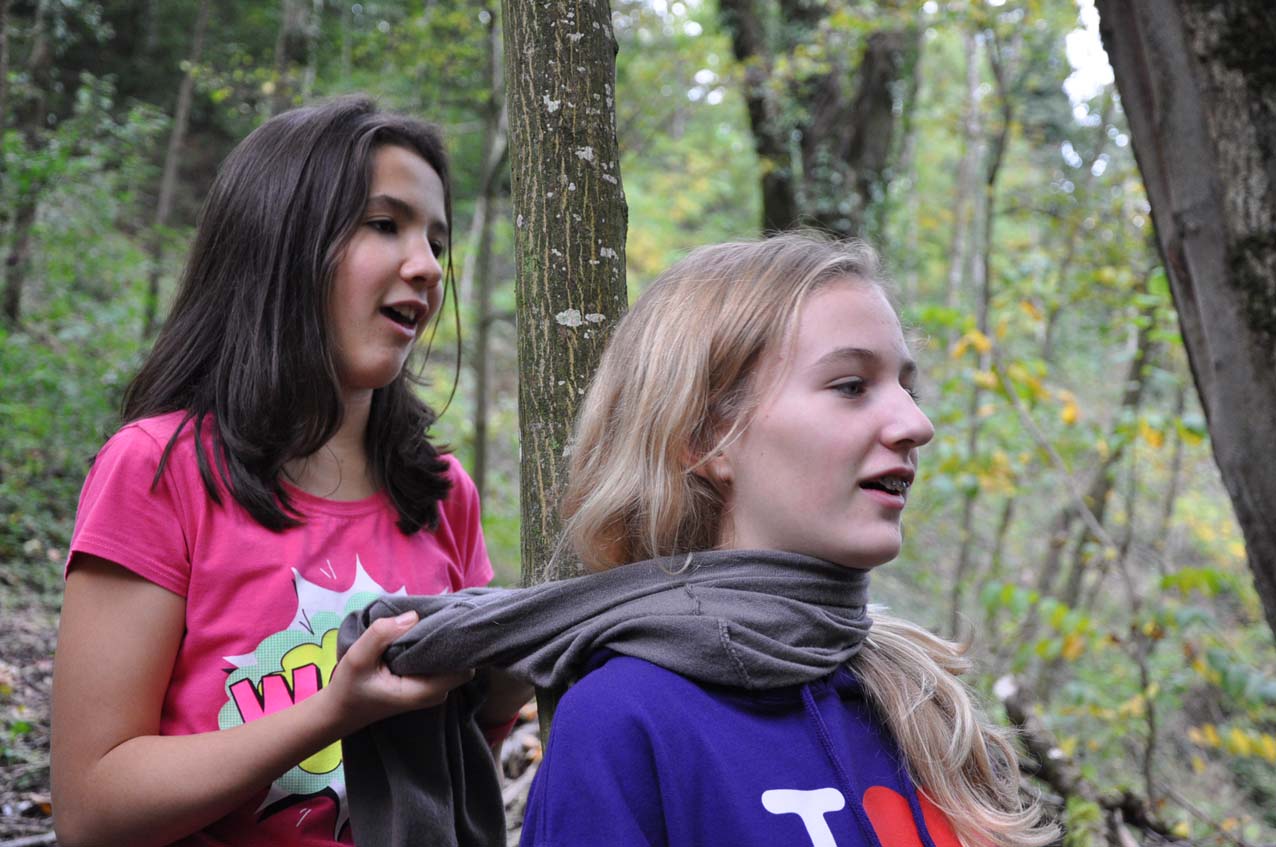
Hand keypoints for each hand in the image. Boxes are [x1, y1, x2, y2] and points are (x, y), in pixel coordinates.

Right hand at [326, 611, 473, 733]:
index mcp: (424, 692)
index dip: (459, 643)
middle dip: (452, 639)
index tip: (447, 621)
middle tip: (436, 616)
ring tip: (427, 622)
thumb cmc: (348, 687)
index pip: (463, 667)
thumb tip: (413, 616)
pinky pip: (441, 662)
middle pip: (461, 662)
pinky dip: (434, 648)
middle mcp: (435, 693)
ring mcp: (431, 689)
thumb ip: (381, 635)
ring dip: (442, 642)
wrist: (339, 710)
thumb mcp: (357, 658)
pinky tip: (421, 634)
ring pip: (452, 661)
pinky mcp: (425, 684)